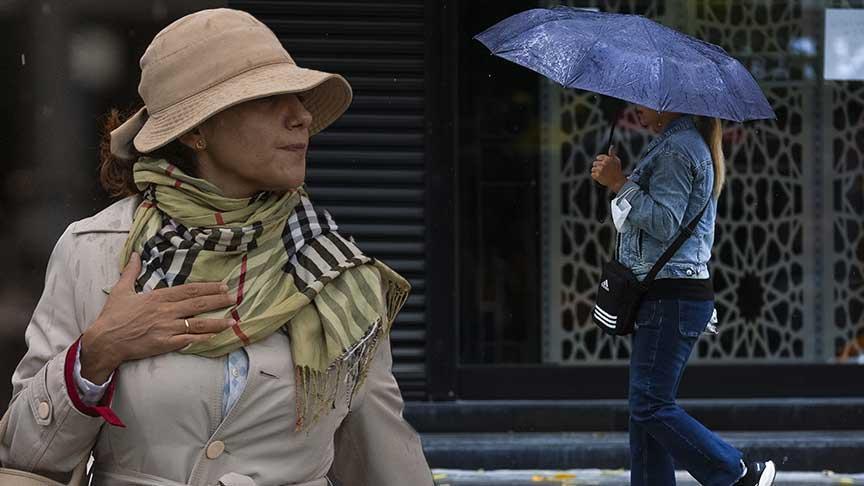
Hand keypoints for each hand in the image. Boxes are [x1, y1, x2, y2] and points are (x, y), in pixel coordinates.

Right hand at [80, 252, 236, 383]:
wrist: (105, 341)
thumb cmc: (112, 316)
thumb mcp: (121, 290)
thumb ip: (131, 271)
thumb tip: (136, 254)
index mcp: (158, 297)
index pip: (189, 291)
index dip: (208, 288)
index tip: (222, 286)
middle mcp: (166, 311)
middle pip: (198, 305)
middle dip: (218, 301)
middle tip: (234, 298)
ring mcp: (167, 328)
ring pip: (198, 324)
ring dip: (217, 322)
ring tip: (232, 321)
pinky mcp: (165, 344)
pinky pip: (189, 341)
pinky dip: (203, 338)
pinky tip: (215, 336)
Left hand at [591, 145, 626, 192]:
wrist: (617, 181)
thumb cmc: (617, 170)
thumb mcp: (616, 160)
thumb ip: (612, 153)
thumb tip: (611, 146)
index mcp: (607, 159)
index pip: (598, 157)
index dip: (600, 160)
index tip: (603, 164)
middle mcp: (603, 164)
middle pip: (594, 163)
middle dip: (598, 166)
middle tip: (602, 170)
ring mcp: (600, 170)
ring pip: (593, 169)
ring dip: (596, 171)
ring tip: (601, 174)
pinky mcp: (597, 176)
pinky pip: (592, 174)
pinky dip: (595, 176)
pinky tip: (600, 177)